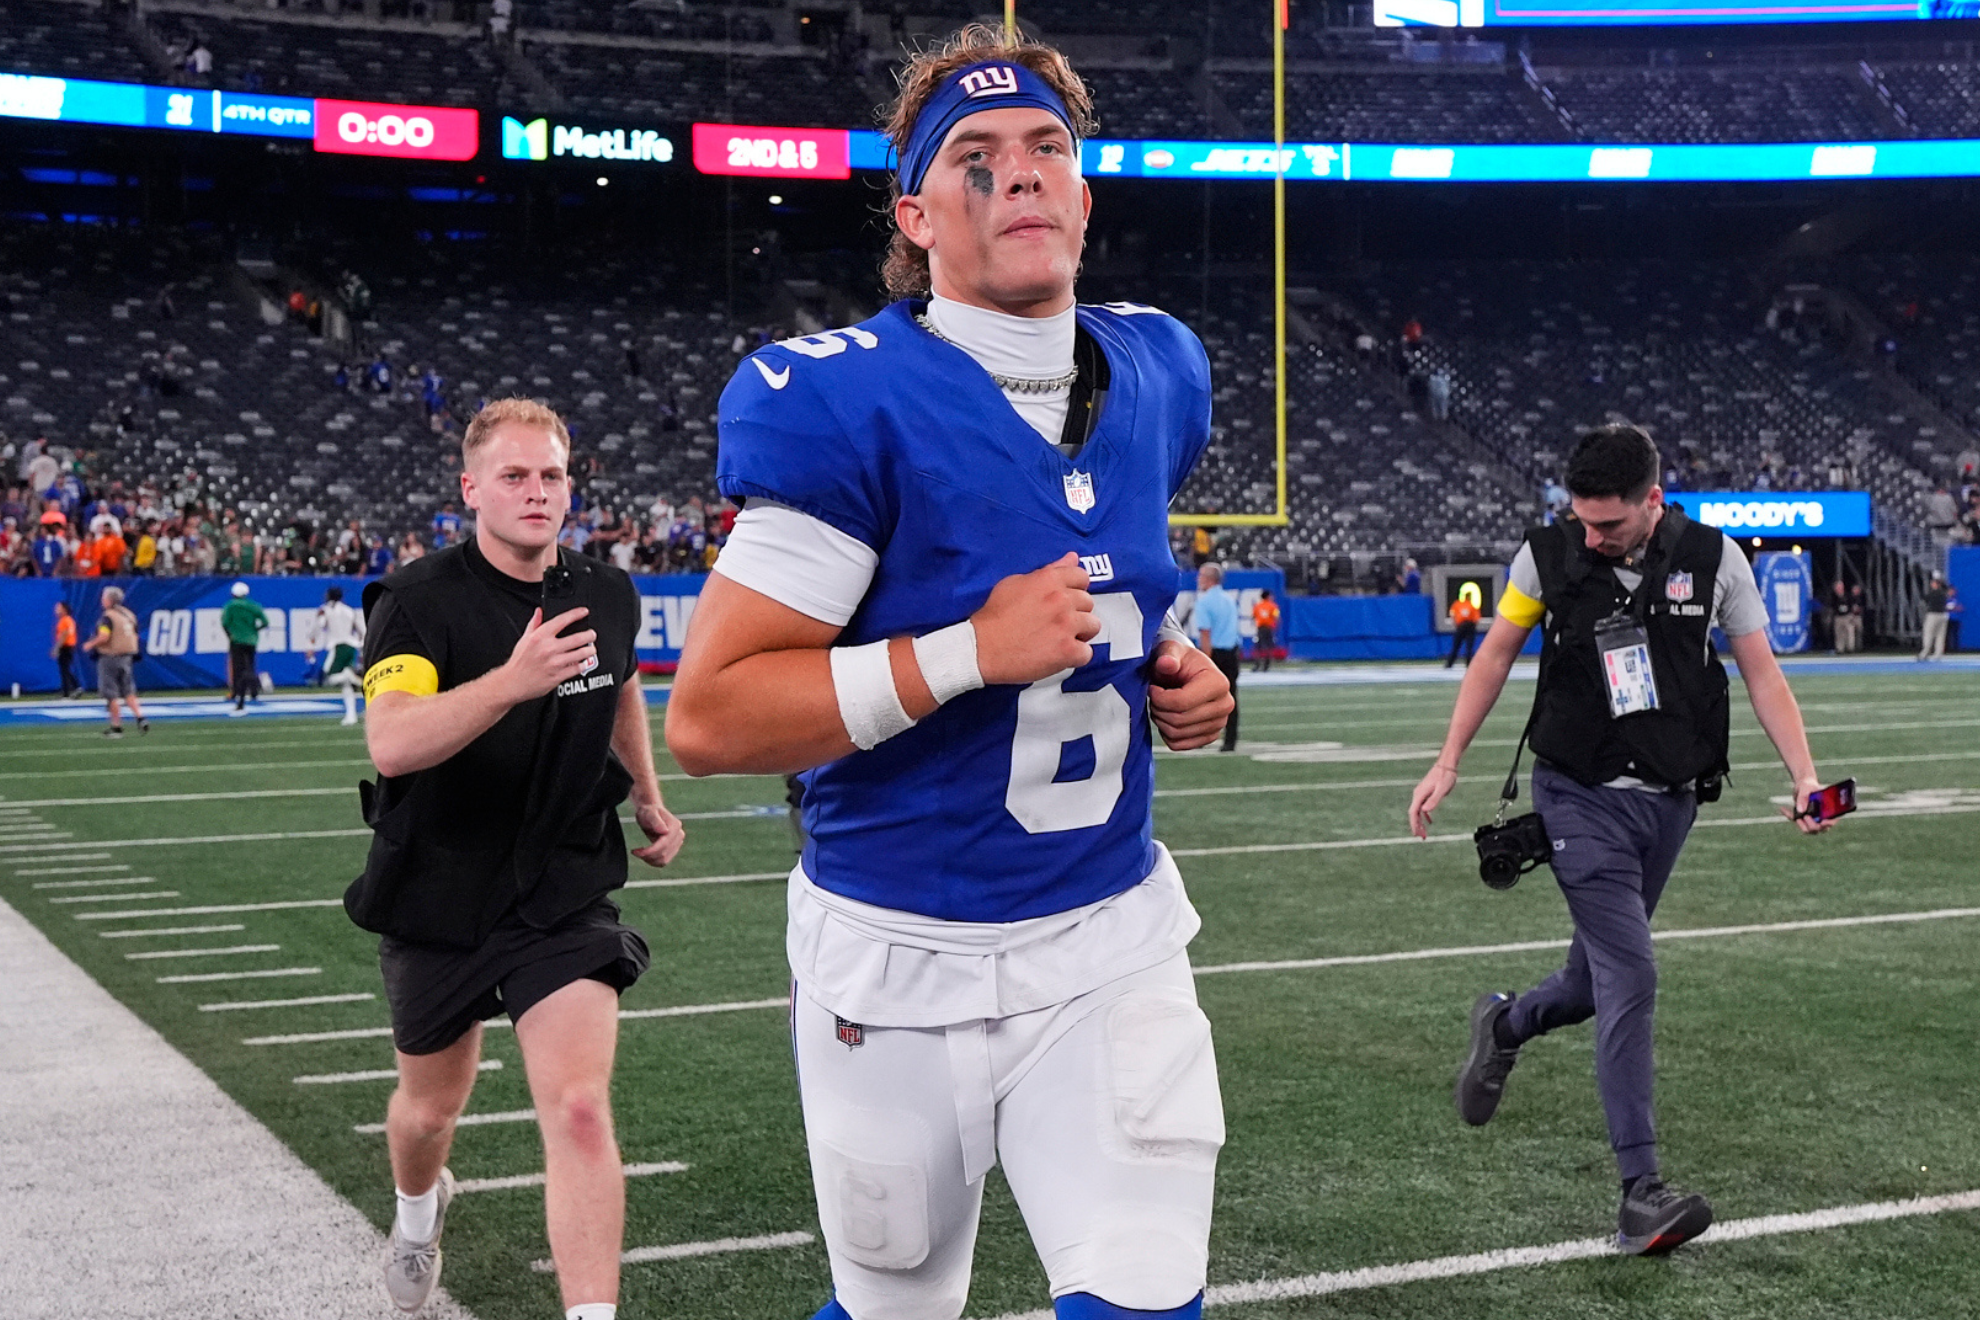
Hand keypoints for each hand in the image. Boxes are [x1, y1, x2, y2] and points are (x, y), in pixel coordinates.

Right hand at [500, 606, 595, 700]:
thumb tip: (539, 612)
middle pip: (578, 638)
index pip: (562, 620)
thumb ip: (534, 624)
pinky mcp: (559, 676)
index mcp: (540, 637)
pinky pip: (577, 668)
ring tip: (591, 649)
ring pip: (581, 654)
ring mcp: (555, 663)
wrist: (513, 683)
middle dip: (589, 635)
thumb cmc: (519, 662)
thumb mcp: (524, 639)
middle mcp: (549, 648)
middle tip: (592, 634)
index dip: (576, 614)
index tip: (584, 612)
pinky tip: (583, 662)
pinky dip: (583, 664)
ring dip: (590, 650)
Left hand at [629, 798, 685, 866]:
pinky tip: (645, 855)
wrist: (651, 813)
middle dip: (648, 855)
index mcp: (675, 826)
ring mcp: (678, 843)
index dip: (650, 851)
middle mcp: (679, 835)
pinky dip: (653, 861)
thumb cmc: (649, 811)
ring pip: (664, 860)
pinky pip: (664, 861)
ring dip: (650, 860)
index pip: (664, 844)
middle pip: (664, 853)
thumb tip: (665, 831)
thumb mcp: (649, 813)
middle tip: (635, 851)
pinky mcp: (673, 849)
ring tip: (639, 853)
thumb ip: (656, 821)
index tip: (635, 851)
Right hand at [971, 552, 1099, 684]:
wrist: (981, 648)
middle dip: (1076, 612)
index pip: (1082, 577)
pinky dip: (1076, 656)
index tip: (1066, 600)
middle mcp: (1061, 600)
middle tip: (1057, 622)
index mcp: (1049, 580)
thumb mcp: (1015, 583)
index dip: (1075, 590)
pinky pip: (1087, 652)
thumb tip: (1071, 558)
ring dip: (1079, 633)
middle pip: (1088, 603)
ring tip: (1059, 638)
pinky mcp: (1066, 650)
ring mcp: (1066, 625)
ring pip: (1093, 626)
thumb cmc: (994, 617)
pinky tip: (1060, 655)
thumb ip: (1048, 570)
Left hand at [1148, 640, 1230, 749]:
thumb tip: (1167, 664)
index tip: (1152, 687)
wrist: (1188, 672)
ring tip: (1161, 705)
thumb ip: (1167, 655)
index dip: (1159, 698)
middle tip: (1154, 697)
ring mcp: (1220, 723)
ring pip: (1177, 734)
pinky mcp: (1210, 736)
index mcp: (1218, 683)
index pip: (1181, 702)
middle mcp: (1225, 705)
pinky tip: (1167, 717)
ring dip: (1161, 721)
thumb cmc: (1178, 659)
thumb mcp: (1171, 650)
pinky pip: (1179, 745)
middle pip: (1179, 720)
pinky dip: (1166, 734)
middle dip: (1158, 709)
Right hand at [1408, 763, 1459, 839]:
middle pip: (1414, 814)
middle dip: (1417, 826)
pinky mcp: (1426, 793)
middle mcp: (1418, 795)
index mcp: (1420, 795)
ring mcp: (1421, 794)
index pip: (1413, 813)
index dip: (1414, 824)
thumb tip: (1425, 811)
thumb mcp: (1442, 789)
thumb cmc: (1445, 776)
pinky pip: (1422, 807)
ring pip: (1418, 811)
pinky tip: (1429, 821)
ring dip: (1420, 823)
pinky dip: (1424, 816)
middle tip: (1422, 838)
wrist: (1446, 765)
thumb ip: (1434, 800)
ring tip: (1424, 833)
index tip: (1417, 834)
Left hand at [1783, 778, 1833, 834]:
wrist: (1802, 784)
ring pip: (1808, 829)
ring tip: (1797, 818)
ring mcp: (1813, 819)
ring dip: (1801, 825)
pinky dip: (1789, 816)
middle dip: (1812, 826)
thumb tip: (1801, 811)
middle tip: (1806, 816)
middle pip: (1819, 828)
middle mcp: (1822, 816)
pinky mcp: (1803, 818)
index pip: (1832, 820)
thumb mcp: (1805, 788)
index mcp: (1828, 809)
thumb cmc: (1808, 785)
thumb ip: (1803, 798)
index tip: (1822, 822)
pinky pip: (1796, 821)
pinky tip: (1782, 809)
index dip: (1828, 824)